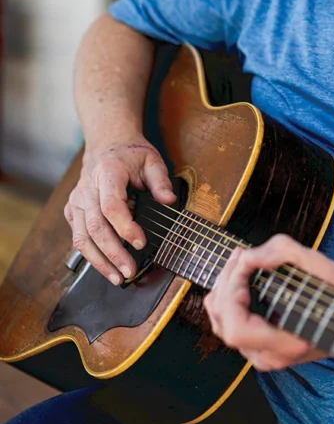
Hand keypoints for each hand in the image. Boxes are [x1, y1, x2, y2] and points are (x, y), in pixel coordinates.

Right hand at [64, 138, 175, 284]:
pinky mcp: (73, 211)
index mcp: (107, 173)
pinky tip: (106, 267)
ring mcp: (77, 201)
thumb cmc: (131, 154)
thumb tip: (169, 201)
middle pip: (95, 227)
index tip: (141, 241)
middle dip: (112, 253)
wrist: (107, 145)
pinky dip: (91, 255)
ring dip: (99, 261)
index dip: (125, 227)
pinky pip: (78, 238)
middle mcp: (87, 189)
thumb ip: (160, 180)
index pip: (111, 206)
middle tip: (129, 271)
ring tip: (118, 278)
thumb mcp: (152, 159)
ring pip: (82, 237)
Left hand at [204, 234, 333, 370]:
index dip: (231, 291)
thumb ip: (279, 252)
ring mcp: (267, 356)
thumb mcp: (317, 262)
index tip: (244, 263)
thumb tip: (248, 255)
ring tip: (238, 263)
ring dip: (224, 292)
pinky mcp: (265, 347)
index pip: (235, 327)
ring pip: (223, 328)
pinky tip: (242, 279)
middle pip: (223, 326)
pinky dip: (231, 302)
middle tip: (239, 256)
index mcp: (285, 343)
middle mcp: (271, 357)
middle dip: (225, 285)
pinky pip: (235, 327)